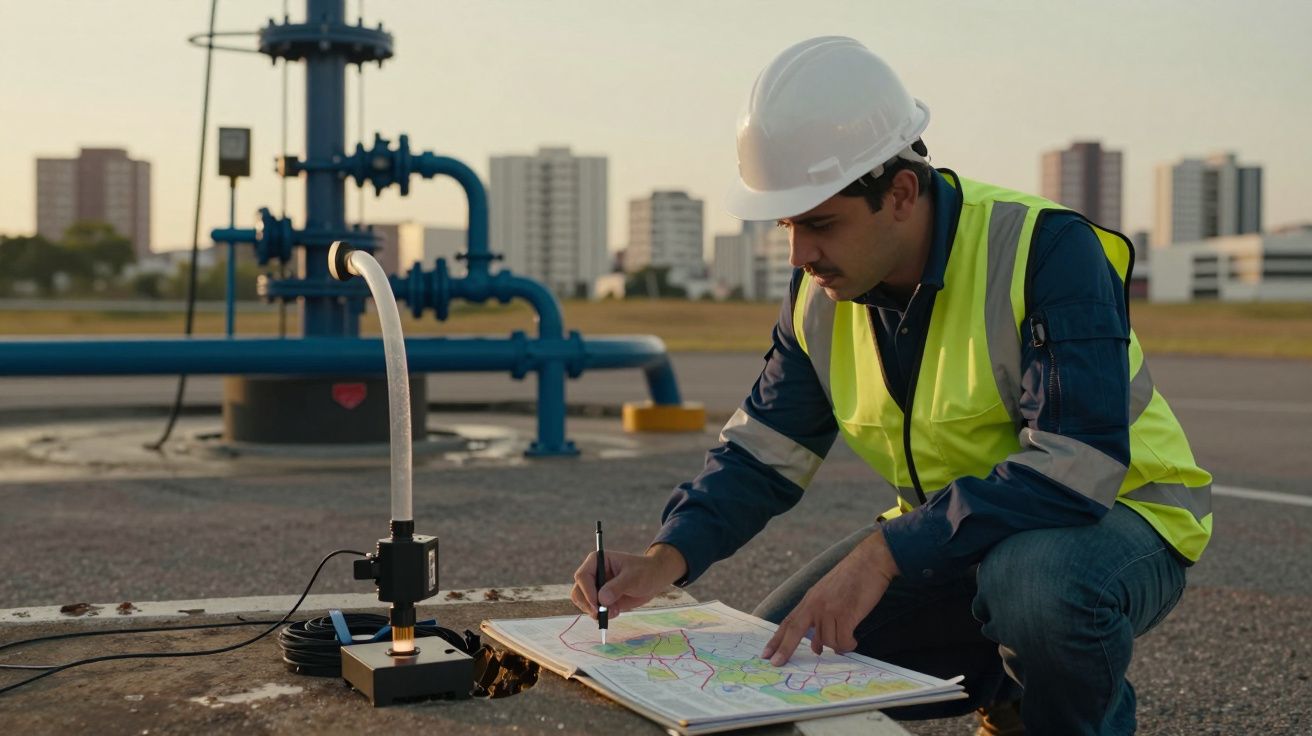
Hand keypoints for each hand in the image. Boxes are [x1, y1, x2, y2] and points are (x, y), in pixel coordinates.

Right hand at [571, 543, 687, 618]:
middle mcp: (593, 574)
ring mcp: (595, 587)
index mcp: (596, 561)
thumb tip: (601, 599)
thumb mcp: (633, 577)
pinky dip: (602, 615)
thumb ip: (617, 587)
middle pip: (578, 591)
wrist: (654, 579)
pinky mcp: (601, 599)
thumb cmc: (644, 572)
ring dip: (595, 612)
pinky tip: (616, 612)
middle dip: (587, 605)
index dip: (587, 591)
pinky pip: (594, 610)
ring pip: (583, 603)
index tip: (597, 604)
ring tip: (613, 612)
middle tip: (600, 615)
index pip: (582, 576)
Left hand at [761, 528, 899, 665]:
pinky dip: (848, 645)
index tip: (766, 654)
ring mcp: (829, 608)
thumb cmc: (853, 578)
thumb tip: (816, 646)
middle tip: (776, 663)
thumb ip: (819, 618)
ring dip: (836, 646)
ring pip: (826, 641)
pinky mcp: (846, 613)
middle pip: (794, 630)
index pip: (788, 622)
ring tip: (847, 641)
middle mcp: (815, 604)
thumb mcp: (828, 594)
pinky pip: (842, 640)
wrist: (870, 562)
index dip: (777, 639)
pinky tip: (853, 641)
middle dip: (784, 649)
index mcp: (809, 599)